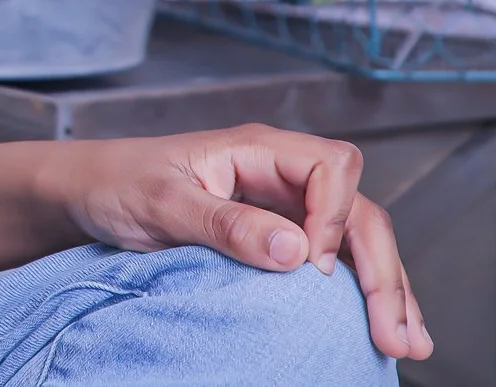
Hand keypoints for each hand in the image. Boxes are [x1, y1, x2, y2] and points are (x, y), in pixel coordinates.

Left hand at [51, 123, 428, 361]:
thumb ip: (222, 223)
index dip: (334, 215)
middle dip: (382, 270)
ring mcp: (285, 209)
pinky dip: (365, 297)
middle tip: (392, 331)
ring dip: (388, 290)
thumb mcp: (160, 203)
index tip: (311, 265)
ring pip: (358, 243)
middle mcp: (281, 175)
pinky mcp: (280, 240)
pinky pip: (336, 265)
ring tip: (409, 345)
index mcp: (256, 150)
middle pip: (359, 212)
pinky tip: (386, 330)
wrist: (86, 196)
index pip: (331, 167)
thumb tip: (294, 252)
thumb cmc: (116, 184)